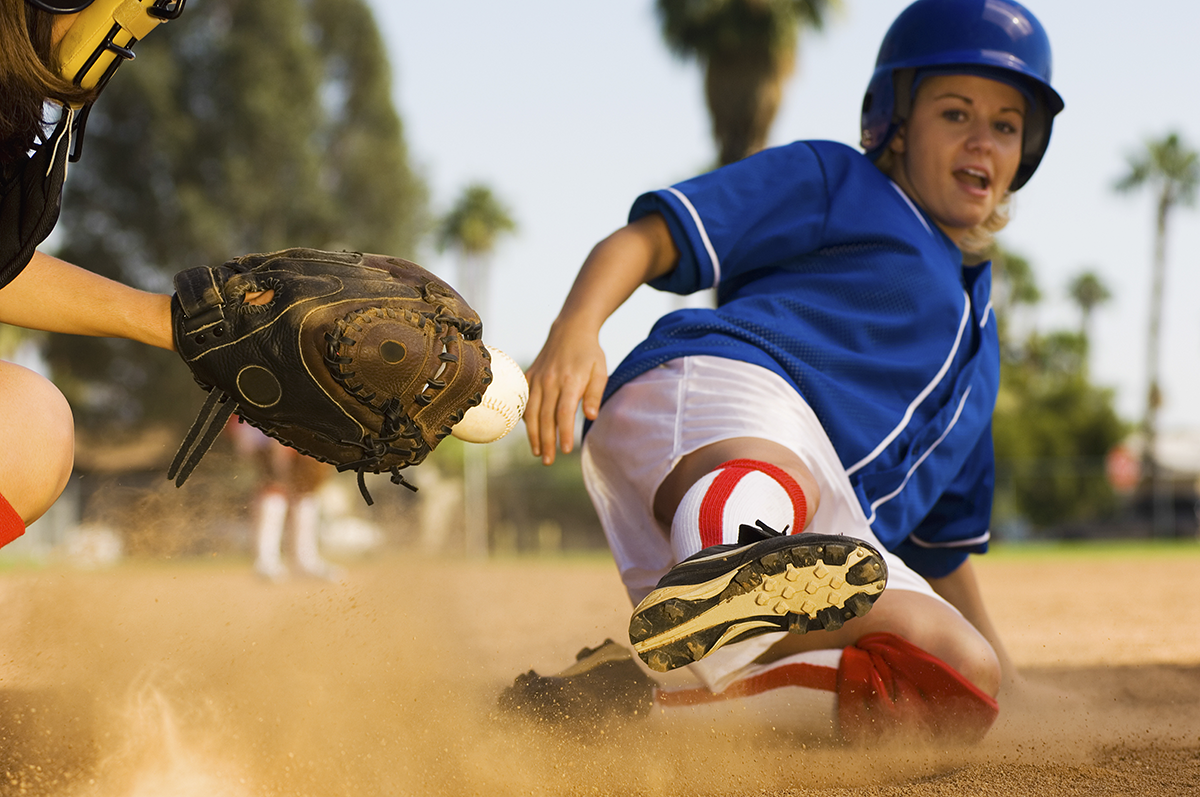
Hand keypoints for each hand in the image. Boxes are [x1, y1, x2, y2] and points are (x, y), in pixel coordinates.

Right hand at [524, 318, 606, 464]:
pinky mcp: (529, 376)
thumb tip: (590, 416)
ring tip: (538, 452)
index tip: (565, 450)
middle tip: (549, 461)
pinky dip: (525, 417)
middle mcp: (550, 381)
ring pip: (531, 411)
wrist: (570, 329)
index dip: (563, 433)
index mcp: (570, 380)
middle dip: (546, 441)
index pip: (564, 412)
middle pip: (545, 417)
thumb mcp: (600, 370)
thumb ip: (595, 394)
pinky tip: (529, 431)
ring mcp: (537, 378)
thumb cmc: (589, 353)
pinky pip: (524, 400)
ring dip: (533, 434)